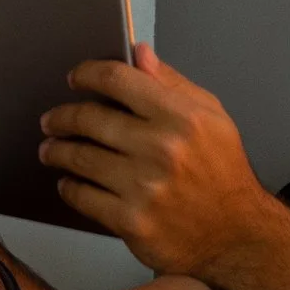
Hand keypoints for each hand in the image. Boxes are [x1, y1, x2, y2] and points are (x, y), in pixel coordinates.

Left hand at [39, 45, 286, 277]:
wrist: (238, 235)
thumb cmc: (224, 173)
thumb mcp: (212, 117)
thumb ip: (172, 83)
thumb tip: (139, 54)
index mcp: (181, 117)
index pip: (119, 80)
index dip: (88, 74)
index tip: (76, 78)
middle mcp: (161, 149)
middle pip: (90, 118)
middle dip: (63, 117)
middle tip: (52, 120)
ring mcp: (144, 188)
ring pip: (80, 158)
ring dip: (57, 151)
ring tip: (50, 149)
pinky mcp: (132, 222)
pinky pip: (84, 197)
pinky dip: (70, 187)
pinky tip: (69, 182)